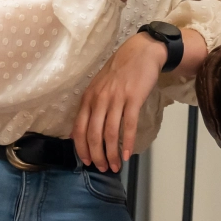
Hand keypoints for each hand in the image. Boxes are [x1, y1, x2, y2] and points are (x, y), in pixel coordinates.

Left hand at [73, 33, 164, 171]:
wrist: (141, 52)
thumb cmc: (121, 71)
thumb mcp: (100, 86)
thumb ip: (93, 105)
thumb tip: (89, 130)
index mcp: (88, 98)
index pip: (79, 129)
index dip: (81, 148)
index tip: (87, 162)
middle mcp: (99, 99)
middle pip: (93, 135)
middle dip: (97, 155)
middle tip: (103, 168)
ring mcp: (116, 99)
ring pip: (110, 133)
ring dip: (112, 153)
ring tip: (116, 166)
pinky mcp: (133, 99)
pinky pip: (128, 125)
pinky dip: (127, 142)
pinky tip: (127, 154)